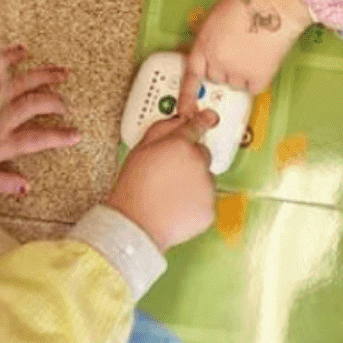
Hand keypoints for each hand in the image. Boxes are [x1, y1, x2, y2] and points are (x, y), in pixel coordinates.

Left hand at [0, 46, 81, 195]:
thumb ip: (0, 183)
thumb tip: (26, 187)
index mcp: (0, 141)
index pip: (37, 139)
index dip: (60, 137)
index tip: (77, 135)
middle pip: (36, 104)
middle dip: (57, 102)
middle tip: (68, 103)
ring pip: (23, 81)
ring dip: (45, 75)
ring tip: (63, 73)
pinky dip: (10, 55)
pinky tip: (24, 50)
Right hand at [107, 110, 219, 250]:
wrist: (136, 225)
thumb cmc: (133, 188)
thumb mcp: (139, 150)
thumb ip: (162, 130)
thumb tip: (178, 120)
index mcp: (181, 145)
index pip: (198, 126)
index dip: (204, 121)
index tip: (210, 117)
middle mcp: (199, 162)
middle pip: (202, 154)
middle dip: (190, 160)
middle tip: (170, 173)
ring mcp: (207, 187)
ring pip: (205, 178)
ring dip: (193, 182)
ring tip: (170, 194)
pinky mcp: (210, 208)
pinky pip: (206, 200)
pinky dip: (195, 203)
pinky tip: (175, 207)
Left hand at [181, 0, 311, 106]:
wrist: (276, 5)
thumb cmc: (250, 2)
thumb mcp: (217, 14)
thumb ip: (209, 35)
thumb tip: (210, 46)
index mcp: (204, 45)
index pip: (192, 73)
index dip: (190, 90)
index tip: (186, 106)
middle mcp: (217, 62)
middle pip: (216, 77)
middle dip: (224, 69)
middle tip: (238, 52)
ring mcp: (237, 72)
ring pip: (236, 84)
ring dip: (242, 74)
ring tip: (254, 51)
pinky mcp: (257, 78)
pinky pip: (253, 88)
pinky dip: (258, 79)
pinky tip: (263, 61)